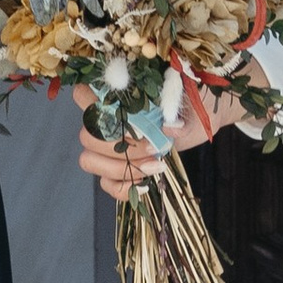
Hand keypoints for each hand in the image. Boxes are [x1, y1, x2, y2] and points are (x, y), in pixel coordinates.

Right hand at [77, 91, 244, 198]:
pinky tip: (146, 183)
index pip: (82, 96)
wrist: (200, 117)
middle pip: (87, 136)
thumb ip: (179, 107)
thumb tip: (170, 128)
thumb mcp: (188, 97)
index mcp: (114, 94)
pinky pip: (106, 183)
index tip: (132, 120)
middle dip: (119, 148)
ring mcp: (108, 146)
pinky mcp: (119, 168)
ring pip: (89, 160)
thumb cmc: (190, 99)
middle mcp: (104, 119)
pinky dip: (123, 188)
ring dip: (120, 168)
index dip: (98, 110)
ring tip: (154, 165)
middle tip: (152, 148)